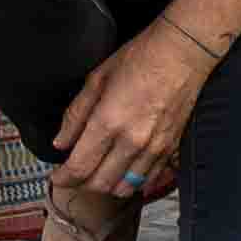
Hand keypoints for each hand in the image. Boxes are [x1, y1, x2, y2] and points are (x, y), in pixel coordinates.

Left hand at [53, 20, 212, 199]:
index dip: (64, 178)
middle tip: (75, 173)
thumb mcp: (97, 79)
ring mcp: (153, 148)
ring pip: (125, 187)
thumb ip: (76, 114)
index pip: (80, 167)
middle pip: (100, 184)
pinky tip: (124, 174)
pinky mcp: (171, 149)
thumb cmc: (140, 58)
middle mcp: (131, 142)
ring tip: (98, 174)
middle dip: (82, 183)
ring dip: (107, 186)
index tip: (57, 177)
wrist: (183, 53)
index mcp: (108, 122)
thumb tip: (61, 142)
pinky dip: (133, 183)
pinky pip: (149, 180)